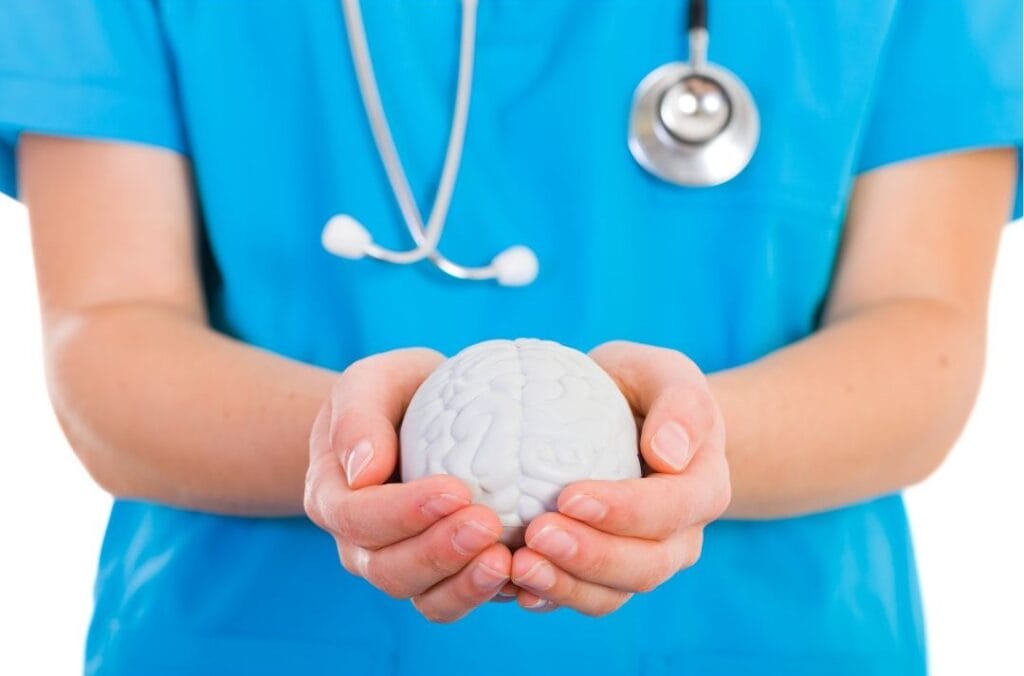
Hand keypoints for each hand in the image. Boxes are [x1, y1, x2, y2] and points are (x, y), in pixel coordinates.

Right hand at [304, 348, 511, 622]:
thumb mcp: (373, 382)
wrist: (421, 417)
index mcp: (333, 498)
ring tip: (505, 559)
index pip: (357, 517)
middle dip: (439, 553)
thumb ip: (358, 416)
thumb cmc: (397, 393)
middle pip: (388, 569)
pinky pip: (459, 601)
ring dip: (464, 584)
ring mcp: (402, 567)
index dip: (403, 512)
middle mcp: (361, 545)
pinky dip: (489, 595)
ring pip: (424, 597)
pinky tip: (523, 576)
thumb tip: (363, 472)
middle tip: (488, 525)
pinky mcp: (444, 579)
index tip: (455, 490)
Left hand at [509, 341, 730, 614]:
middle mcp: (680, 537)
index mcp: (703, 487)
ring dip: (566, 586)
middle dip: (590, 556)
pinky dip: (550, 597)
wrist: (631, 419)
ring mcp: (644, 562)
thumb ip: (681, 404)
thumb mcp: (665, 374)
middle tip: (536, 534)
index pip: (671, 510)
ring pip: (614, 594)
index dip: (624, 511)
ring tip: (518, 565)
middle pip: (646, 566)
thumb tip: (668, 453)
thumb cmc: (644, 388)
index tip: (569, 496)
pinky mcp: (605, 576)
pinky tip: (513, 585)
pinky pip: (582, 599)